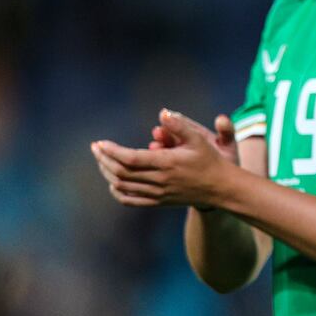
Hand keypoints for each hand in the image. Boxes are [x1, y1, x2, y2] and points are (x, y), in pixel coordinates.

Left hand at [90, 109, 234, 208]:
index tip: (100, 143)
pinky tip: (113, 182)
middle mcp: (159, 180)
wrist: (220, 188)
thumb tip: (163, 113)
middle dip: (104, 159)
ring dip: (107, 173)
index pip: (130, 159)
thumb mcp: (198, 138)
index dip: (112, 151)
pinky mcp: (158, 202)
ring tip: (102, 160)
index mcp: (167, 163)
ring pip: (122, 186)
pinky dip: (117, 192)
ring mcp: (157, 193)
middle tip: (96, 148)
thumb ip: (180, 125)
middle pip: (121, 173)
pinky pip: (130, 201)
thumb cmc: (209, 160)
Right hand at [149, 113, 238, 166]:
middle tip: (158, 132)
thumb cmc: (228, 160)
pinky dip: (158, 165)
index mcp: (196, 134)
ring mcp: (177, 156)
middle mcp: (184, 143)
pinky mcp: (173, 169)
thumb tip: (221, 119)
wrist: (225, 183)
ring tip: (155, 147)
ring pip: (163, 150)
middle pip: (169, 136)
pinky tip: (155, 165)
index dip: (175, 121)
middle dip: (163, 134)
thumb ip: (226, 131)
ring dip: (158, 149)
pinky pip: (162, 166)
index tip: (168, 117)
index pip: (183, 124)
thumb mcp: (228, 145)